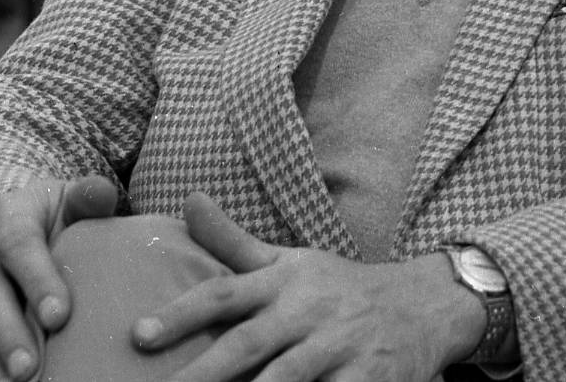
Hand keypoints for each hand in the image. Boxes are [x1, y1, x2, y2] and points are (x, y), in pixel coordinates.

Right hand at [0, 173, 118, 381]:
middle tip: (29, 369)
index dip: (38, 280)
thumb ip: (88, 199)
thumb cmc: (48, 219)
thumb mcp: (67, 202)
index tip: (59, 317)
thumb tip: (102, 193)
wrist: (0, 223)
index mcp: (8, 211)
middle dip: (7, 332)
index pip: (20, 244)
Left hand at [133, 192, 487, 381]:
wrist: (425, 305)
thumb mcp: (291, 262)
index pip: (225, 294)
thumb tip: (188, 200)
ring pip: (286, 381)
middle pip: (248, 345)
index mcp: (285, 282)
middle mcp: (309, 312)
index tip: (140, 336)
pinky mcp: (369, 380)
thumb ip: (234, 243)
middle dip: (204, 373)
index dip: (182, 314)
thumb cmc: (340, 289)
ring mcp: (340, 347)